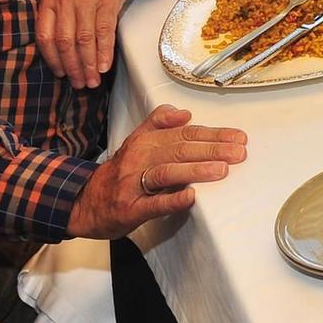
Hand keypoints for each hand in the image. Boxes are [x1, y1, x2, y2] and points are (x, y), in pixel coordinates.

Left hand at [36, 0, 145, 89]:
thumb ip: (61, 17)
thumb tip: (64, 52)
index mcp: (51, 0)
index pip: (45, 37)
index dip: (53, 60)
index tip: (61, 74)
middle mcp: (65, 0)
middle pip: (65, 43)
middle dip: (73, 68)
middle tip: (80, 84)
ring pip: (84, 40)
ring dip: (89, 65)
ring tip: (93, 80)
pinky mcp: (107, 0)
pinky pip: (104, 32)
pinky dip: (104, 52)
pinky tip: (104, 66)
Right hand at [67, 105, 247, 239]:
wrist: (84, 203)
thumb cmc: (119, 173)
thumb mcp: (135, 141)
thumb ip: (158, 123)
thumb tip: (184, 113)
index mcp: (144, 141)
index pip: (184, 134)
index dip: (212, 135)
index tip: (238, 137)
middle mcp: (138, 159)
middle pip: (179, 150)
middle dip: (212, 150)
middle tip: (239, 153)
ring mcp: (133, 185)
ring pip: (166, 173)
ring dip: (195, 170)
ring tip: (222, 170)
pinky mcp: (129, 209)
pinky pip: (152, 204)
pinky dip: (172, 200)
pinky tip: (191, 197)